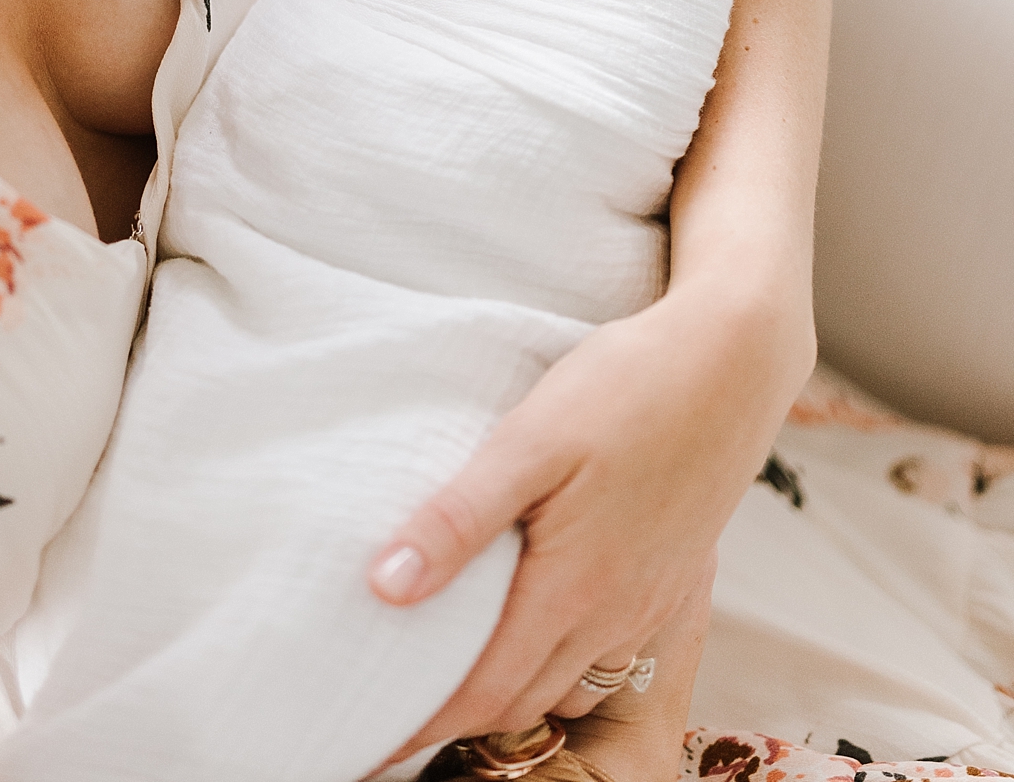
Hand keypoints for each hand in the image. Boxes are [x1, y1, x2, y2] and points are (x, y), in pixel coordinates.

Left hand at [369, 275, 809, 758]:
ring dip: (509, 696)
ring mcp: (650, 603)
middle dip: (456, 721)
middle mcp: (617, 614)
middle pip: (522, 702)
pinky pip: (605, 653)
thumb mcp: (531, 439)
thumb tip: (384, 586)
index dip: (421, 726)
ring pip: (567, 683)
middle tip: (392, 712)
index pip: (483, 694)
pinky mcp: (670, 580)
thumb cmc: (630, 386)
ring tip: (450, 678)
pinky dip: (555, 664)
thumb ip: (459, 518)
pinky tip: (531, 628)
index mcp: (575, 589)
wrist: (735, 360)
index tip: (367, 742)